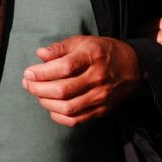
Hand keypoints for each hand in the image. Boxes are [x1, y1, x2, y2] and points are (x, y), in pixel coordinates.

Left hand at [20, 35, 144, 126]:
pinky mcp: (102, 110)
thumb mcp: (83, 42)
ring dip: (46, 103)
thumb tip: (39, 54)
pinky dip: (58, 116)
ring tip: (37, 94)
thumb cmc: (103, 52)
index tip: (28, 73)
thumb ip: (60, 48)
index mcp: (92, 57)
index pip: (64, 67)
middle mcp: (98, 78)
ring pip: (67, 108)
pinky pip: (76, 120)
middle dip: (38, 89)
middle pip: (63, 90)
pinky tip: (51, 107)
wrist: (134, 67)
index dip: (42, 72)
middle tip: (28, 84)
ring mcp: (101, 96)